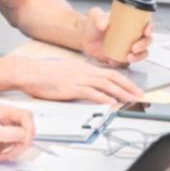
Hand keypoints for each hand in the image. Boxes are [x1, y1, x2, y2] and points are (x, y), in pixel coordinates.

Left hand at [0, 105, 34, 161]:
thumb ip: (7, 133)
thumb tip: (24, 134)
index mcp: (5, 111)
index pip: (26, 116)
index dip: (28, 129)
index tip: (24, 142)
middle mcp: (10, 117)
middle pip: (28, 129)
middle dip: (21, 143)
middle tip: (11, 152)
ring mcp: (11, 127)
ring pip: (26, 139)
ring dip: (16, 151)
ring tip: (2, 155)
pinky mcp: (12, 137)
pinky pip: (21, 146)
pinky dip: (14, 153)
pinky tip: (2, 155)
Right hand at [7, 56, 144, 104]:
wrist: (30, 72)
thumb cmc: (44, 73)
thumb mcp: (67, 71)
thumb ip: (80, 77)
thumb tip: (89, 85)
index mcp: (84, 68)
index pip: (109, 73)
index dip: (124, 80)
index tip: (133, 87)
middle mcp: (84, 71)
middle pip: (112, 77)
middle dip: (128, 86)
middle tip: (139, 94)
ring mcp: (78, 79)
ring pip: (105, 85)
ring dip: (120, 93)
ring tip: (131, 100)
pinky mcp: (71, 88)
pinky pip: (91, 92)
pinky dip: (103, 98)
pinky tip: (111, 103)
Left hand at [79, 9, 153, 66]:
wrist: (84, 38)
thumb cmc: (91, 24)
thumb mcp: (94, 16)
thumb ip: (99, 17)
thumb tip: (104, 24)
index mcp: (130, 22)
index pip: (146, 23)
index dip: (150, 27)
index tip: (146, 31)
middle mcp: (132, 34)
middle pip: (146, 40)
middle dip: (144, 45)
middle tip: (134, 48)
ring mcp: (128, 46)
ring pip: (142, 52)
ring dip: (139, 56)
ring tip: (128, 57)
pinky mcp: (122, 56)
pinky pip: (129, 62)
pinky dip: (124, 63)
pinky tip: (114, 61)